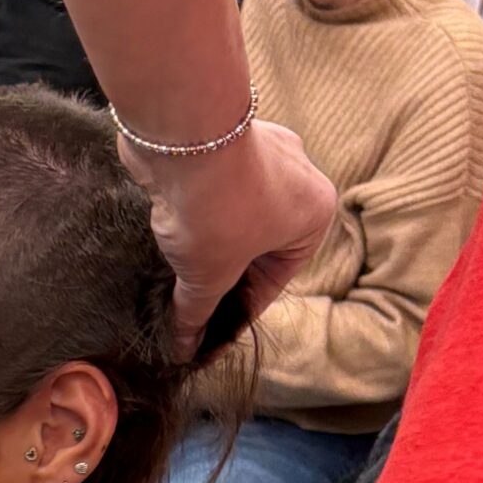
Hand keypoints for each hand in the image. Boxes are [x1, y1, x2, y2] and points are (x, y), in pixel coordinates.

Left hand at [116, 118, 335, 355]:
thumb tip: (186, 345)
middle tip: (187, 307)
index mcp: (314, 214)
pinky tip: (168, 233)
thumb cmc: (216, 208)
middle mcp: (298, 179)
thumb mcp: (209, 273)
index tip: (210, 334)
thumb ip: (199, 310)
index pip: (274, 278)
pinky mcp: (225, 140)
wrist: (183, 136)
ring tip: (173, 273)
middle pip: (255, 246)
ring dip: (205, 244)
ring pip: (233, 216)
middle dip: (221, 276)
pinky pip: (213, 191)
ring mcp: (263, 154)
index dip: (237, 311)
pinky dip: (194, 214)